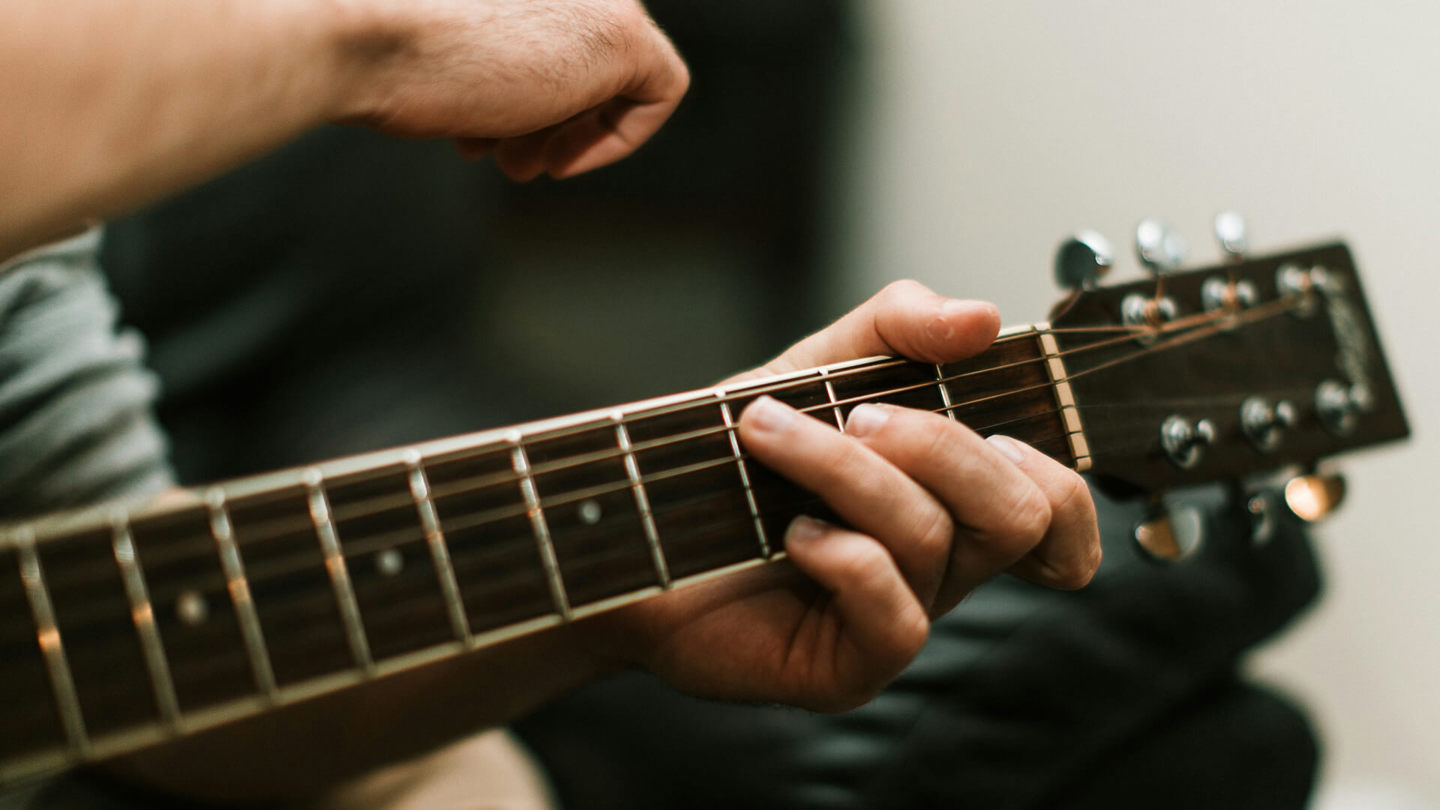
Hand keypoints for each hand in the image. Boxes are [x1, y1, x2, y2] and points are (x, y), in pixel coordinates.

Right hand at [339, 0, 688, 180]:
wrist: (375, 48)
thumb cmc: (397, 56)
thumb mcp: (461, 54)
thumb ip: (513, 62)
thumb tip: (534, 100)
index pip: (566, 38)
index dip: (543, 94)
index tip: (505, 135)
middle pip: (593, 54)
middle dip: (554, 115)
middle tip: (514, 159)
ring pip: (618, 73)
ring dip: (572, 131)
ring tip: (518, 161)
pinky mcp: (626, 34)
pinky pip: (661, 88)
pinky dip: (621, 135)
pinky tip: (563, 159)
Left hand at [589, 281, 1100, 711]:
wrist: (638, 514)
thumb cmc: (737, 451)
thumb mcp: (820, 363)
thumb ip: (900, 326)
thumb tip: (983, 318)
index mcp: (951, 504)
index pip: (1061, 517)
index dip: (1064, 481)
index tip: (996, 430)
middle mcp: (940, 569)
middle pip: (1019, 515)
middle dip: (939, 444)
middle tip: (853, 414)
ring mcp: (897, 621)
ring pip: (935, 541)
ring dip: (846, 470)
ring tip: (769, 436)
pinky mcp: (847, 668)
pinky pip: (894, 615)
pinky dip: (845, 555)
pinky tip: (789, 533)